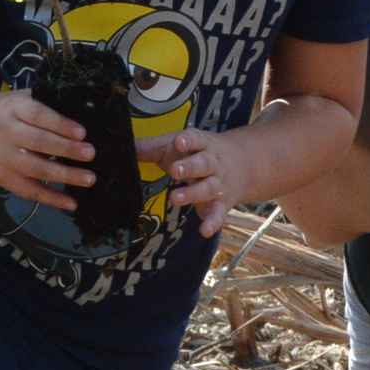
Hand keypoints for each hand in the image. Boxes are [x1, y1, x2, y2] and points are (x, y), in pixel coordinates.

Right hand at [0, 91, 93, 212]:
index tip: (82, 133)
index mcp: (13, 108)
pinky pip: (28, 190)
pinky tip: (71, 203)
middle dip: (66, 149)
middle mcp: (6, 132)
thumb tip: (84, 114)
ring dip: (64, 175)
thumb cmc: (5, 112)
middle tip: (91, 153)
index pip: (38, 115)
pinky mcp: (1, 177)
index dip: (60, 124)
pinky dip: (50, 199)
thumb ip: (44, 105)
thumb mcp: (19, 99)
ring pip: (35, 169)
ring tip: (89, 178)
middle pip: (38, 142)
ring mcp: (2, 157)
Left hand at [138, 127, 253, 236]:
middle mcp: (212, 163)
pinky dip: (213, 222)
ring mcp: (218, 184)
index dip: (188, 141)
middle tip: (174, 170)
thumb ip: (152, 147)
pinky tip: (205, 230)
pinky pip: (218, 213)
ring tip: (176, 198)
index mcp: (202, 145)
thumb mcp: (178, 146)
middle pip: (204, 163)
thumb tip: (126, 146)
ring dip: (193, 193)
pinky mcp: (222, 203)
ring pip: (208, 187)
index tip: (179, 142)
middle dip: (190, 167)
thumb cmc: (198, 153)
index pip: (196, 139)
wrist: (244, 163)